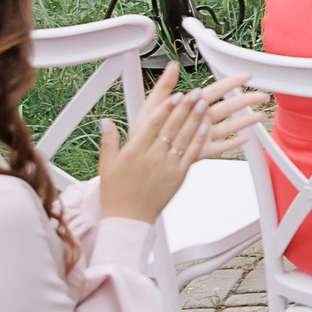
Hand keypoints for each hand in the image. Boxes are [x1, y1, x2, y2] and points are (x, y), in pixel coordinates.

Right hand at [96, 67, 269, 223]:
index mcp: (134, 151)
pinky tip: (206, 127)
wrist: (129, 218)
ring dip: (195, 119)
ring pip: (184, 138)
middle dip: (185, 108)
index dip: (165, 108)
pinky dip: (199, 140)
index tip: (175, 95)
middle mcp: (152, 157)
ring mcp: (167, 166)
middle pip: (172, 127)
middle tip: (196, 93)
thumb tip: (106, 122)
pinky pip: (191, 154)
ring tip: (204, 104)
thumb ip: (109, 141)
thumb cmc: (117, 191)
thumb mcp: (107, 165)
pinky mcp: (178, 175)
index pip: (153, 124)